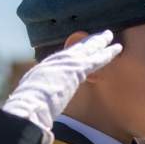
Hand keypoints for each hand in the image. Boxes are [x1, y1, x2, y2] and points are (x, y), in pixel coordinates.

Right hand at [2, 30, 121, 143]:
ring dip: (99, 42)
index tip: (81, 47)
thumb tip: (40, 103)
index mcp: (45, 68)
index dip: (74, 52)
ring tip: (109, 35)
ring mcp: (66, 63)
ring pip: (87, 49)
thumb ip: (41, 94)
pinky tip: (116, 48)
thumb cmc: (28, 108)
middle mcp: (56, 61)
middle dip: (87, 42)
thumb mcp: (32, 96)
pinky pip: (96, 59)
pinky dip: (107, 53)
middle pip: (75, 48)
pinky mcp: (77, 69)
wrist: (29, 105)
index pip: (63, 57)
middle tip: (99, 35)